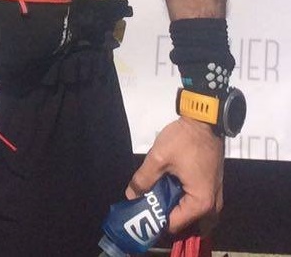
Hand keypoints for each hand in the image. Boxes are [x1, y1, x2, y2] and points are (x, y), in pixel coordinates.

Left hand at [127, 117, 223, 235]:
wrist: (205, 121)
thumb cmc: (184, 140)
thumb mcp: (159, 157)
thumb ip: (143, 178)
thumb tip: (131, 195)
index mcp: (200, 203)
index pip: (174, 224)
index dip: (156, 219)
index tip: (142, 210)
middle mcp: (212, 206)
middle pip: (187, 224)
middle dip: (168, 217)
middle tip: (151, 204)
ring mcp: (215, 197)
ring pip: (195, 216)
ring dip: (178, 210)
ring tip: (159, 196)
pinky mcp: (213, 188)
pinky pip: (199, 205)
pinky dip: (185, 202)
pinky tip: (170, 189)